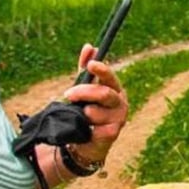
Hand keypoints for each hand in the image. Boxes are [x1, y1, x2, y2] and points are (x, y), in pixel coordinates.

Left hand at [60, 43, 128, 163]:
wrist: (87, 141)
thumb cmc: (86, 110)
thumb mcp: (84, 89)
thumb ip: (85, 69)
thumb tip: (89, 46)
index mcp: (115, 88)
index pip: (110, 76)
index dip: (102, 69)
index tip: (90, 65)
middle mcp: (120, 102)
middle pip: (103, 93)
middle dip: (84, 92)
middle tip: (68, 94)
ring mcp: (119, 118)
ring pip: (96, 112)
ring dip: (83, 114)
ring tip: (81, 118)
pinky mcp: (114, 134)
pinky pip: (95, 128)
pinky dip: (86, 128)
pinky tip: (86, 130)